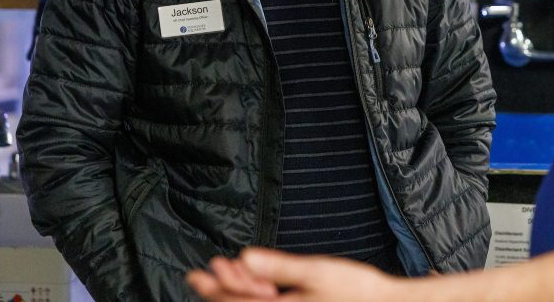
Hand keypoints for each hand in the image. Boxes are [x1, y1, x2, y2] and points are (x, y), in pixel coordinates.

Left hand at [187, 248, 404, 301]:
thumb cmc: (356, 291)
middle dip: (224, 288)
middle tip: (213, 267)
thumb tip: (245, 257)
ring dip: (242, 290)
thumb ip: (280, 267)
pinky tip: (263, 283)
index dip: (212, 290)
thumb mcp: (317, 272)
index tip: (197, 274)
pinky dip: (261, 295)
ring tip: (236, 269)